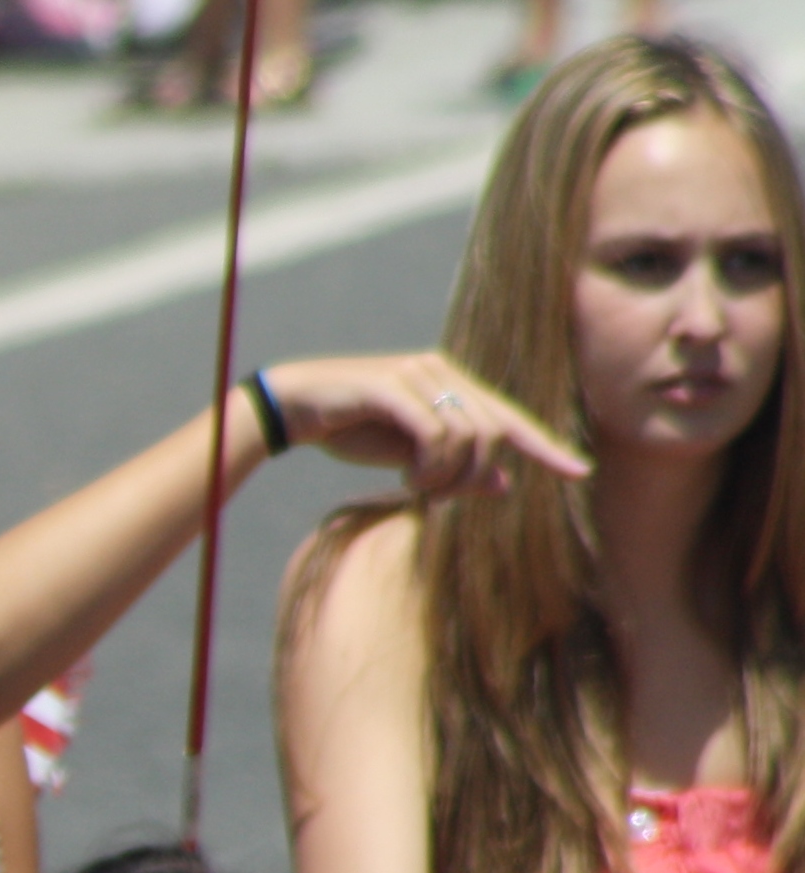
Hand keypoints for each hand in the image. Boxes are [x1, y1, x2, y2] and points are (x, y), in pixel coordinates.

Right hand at [254, 354, 588, 496]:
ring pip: (469, 437)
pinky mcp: (394, 385)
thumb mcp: (409, 457)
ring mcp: (420, 375)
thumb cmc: (352, 428)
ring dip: (445, 475)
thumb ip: (455, 467)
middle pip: (494, 434)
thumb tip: (503, 484)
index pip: (511, 420)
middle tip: (434, 496)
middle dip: (471, 477)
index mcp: (455, 386)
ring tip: (415, 485)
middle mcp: (445, 372)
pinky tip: (406, 476)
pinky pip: (435, 434)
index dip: (547, 448)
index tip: (579, 472)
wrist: (295, 405)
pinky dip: (428, 466)